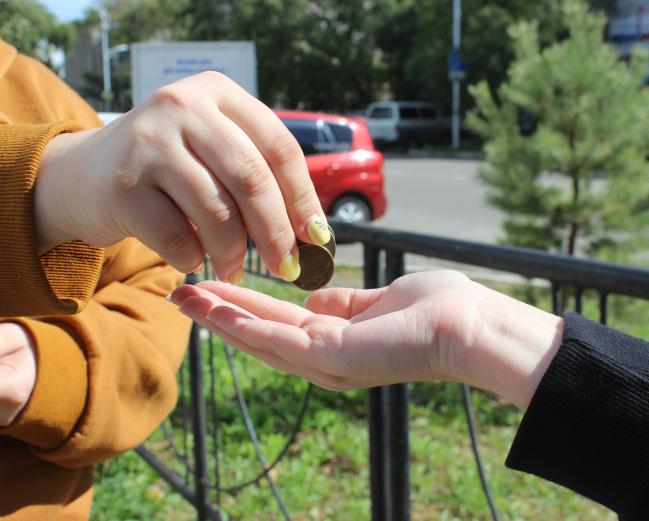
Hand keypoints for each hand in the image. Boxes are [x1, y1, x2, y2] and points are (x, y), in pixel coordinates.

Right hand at [34, 71, 329, 280]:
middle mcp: (183, 107)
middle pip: (252, 178)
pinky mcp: (123, 185)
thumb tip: (312, 233)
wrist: (82, 175)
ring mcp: (149, 142)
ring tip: (234, 267)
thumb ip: (256, 173)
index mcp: (217, 93)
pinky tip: (191, 258)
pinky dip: (192, 257)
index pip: (279, 146)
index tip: (316, 238)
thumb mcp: (211, 150)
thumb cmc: (165, 170)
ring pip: (218, 212)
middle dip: (276, 232)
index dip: (304, 197)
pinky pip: (178, 237)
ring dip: (235, 252)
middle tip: (287, 267)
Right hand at [170, 271, 563, 408]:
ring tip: (185, 298)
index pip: (277, 323)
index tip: (211, 286)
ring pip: (262, 339)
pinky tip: (218, 311)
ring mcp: (327, 362)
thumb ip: (343, 305)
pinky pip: (281, 341)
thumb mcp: (376, 301)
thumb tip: (314, 301)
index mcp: (334, 342)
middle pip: (260, 335)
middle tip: (179, 294)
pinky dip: (247, 326)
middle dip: (220, 314)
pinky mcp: (335, 356)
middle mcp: (324, 359)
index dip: (242, 306)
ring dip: (222, 319)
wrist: (468, 326)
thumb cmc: (434, 310)